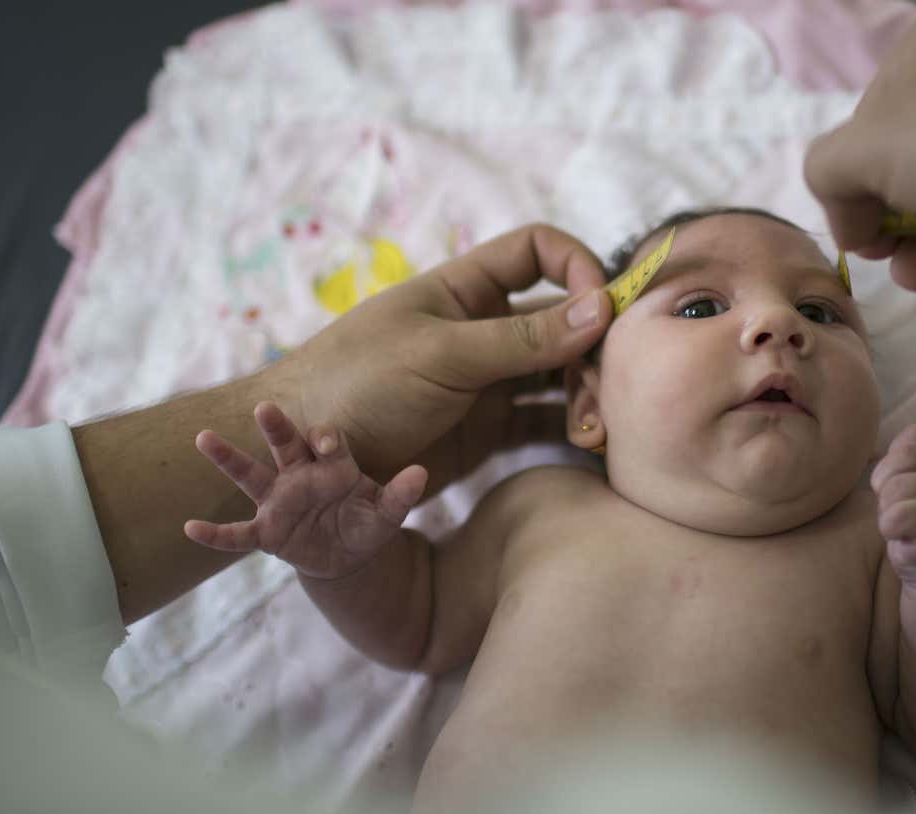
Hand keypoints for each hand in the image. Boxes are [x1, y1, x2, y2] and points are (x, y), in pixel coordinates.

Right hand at [184, 402, 426, 580]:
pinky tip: (190, 529)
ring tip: (204, 437)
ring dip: (229, 458)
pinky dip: (215, 535)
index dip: (326, 439)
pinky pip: (237, 535)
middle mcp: (299, 476)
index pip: (326, 442)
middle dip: (275, 427)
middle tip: (263, 407)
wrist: (347, 555)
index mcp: (331, 466)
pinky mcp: (266, 532)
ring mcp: (278, 502)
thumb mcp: (387, 514)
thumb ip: (400, 496)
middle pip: (284, 445)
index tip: (324, 442)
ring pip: (250, 475)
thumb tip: (420, 475)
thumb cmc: (365, 523)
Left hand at [265, 223, 611, 494]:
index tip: (605, 307)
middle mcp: (483, 330)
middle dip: (594, 346)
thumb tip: (602, 307)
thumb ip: (522, 338)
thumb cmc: (356, 387)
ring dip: (588, 393)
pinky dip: (572, 428)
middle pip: (565, 319)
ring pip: (561, 374)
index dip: (578, 266)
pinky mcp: (488, 432)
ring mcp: (488, 382)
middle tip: (610, 389)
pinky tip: (590, 445)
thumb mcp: (441, 355)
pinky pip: (545, 421)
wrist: (305, 461)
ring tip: (594, 430)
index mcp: (465, 290)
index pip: (538, 251)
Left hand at [871, 425, 915, 583]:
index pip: (913, 436)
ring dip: (887, 511)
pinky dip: (889, 530)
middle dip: (886, 488)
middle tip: (901, 511)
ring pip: (893, 488)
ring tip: (905, 526)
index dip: (894, 463)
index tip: (905, 489)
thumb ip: (906, 455)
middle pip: (898, 460)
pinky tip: (906, 539)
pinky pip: (894, 518)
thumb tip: (875, 448)